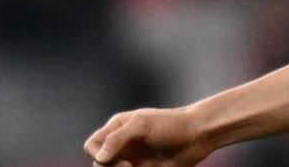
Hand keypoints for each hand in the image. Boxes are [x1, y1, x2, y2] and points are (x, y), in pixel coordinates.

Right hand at [84, 107, 212, 166]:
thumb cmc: (170, 125)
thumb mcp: (142, 125)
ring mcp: (131, 159)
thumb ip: (117, 138)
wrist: (197, 137)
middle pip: (99, 164)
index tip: (118, 159)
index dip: (98, 155)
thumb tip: (99, 158)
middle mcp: (121, 145)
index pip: (91, 146)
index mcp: (117, 129)